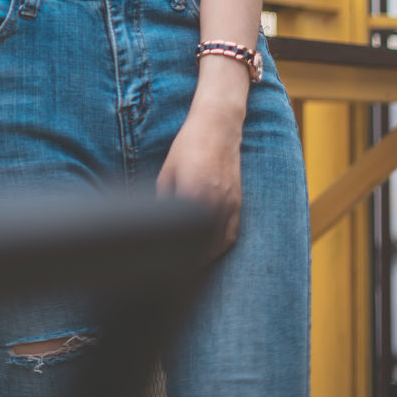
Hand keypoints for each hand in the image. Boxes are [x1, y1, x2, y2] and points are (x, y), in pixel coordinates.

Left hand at [155, 106, 242, 261]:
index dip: (174, 256)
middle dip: (189, 262)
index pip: (184, 238)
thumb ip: (164, 200)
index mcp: (194, 195)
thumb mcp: (167, 172)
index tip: (163, 265)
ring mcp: (230, 204)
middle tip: (173, 269)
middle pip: (204, 248)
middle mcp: (216, 203)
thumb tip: (158, 222)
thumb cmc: (188, 146)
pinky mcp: (238, 202)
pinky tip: (209, 251)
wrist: (218, 127)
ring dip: (206, 257)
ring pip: (219, 245)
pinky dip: (220, 246)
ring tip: (189, 264)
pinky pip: (231, 234)